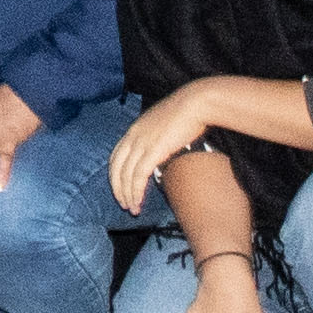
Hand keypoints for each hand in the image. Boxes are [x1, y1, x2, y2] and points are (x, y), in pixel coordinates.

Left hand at [108, 84, 213, 214]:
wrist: (197, 103)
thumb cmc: (187, 112)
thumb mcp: (163, 124)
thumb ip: (157, 139)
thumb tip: (160, 154)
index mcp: (134, 129)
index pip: (116, 156)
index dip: (116, 175)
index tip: (121, 189)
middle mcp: (133, 136)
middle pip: (116, 168)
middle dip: (118, 189)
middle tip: (124, 204)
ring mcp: (141, 143)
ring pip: (125, 175)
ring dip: (127, 195)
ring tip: (132, 209)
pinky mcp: (153, 151)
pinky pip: (138, 176)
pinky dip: (136, 192)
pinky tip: (138, 203)